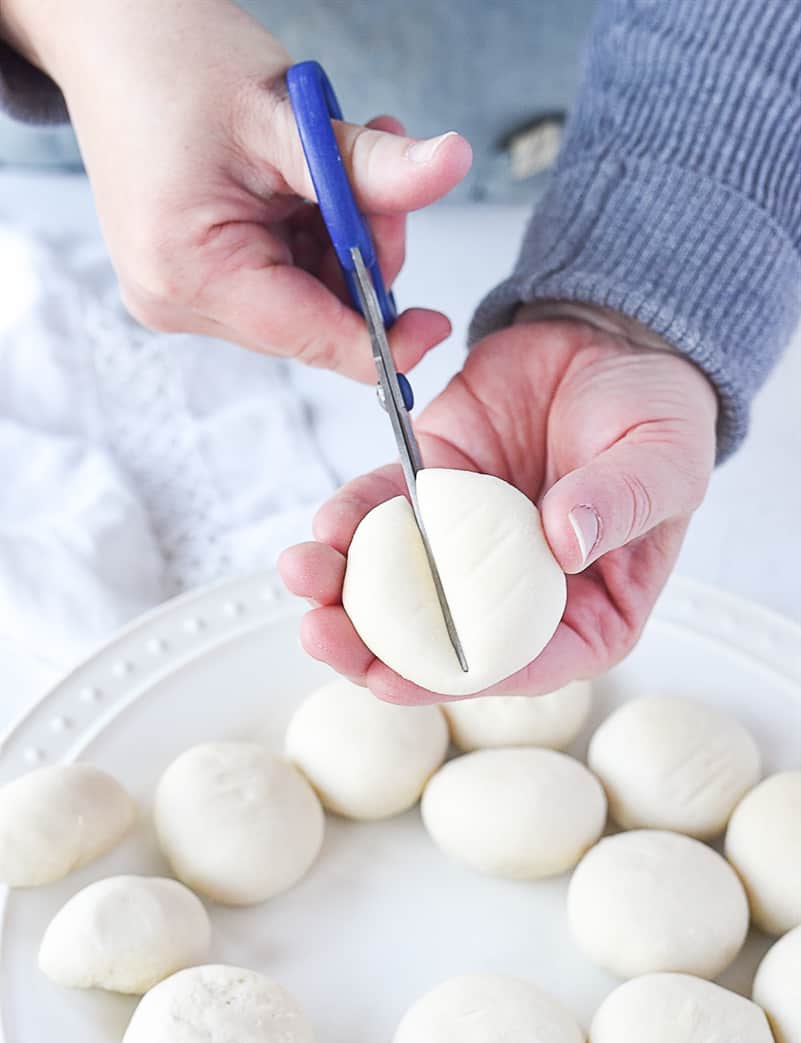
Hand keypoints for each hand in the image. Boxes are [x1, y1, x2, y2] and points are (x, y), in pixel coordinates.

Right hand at [3, 0, 470, 378]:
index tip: (434, 325)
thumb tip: (452, 167)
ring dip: (339, 241)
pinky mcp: (190, 278)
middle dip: (361, 258)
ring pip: (305, 300)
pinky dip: (311, 238)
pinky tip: (308, 185)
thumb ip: (371, 165)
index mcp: (191, 272)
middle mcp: (177, 300)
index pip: (311, 336)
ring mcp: (180, 293)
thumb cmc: (175, 59)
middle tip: (380, 179)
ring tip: (336, 158)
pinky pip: (280, 280)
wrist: (111, 33)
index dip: (383, 339)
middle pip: (313, 319)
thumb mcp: (288, 115)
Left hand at [280, 313, 717, 701]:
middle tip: (322, 632)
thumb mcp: (664, 460)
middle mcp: (516, 592)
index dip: (446, 677)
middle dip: (370, 644)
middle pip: (437, 639)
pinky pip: (383, 515)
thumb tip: (565, 543)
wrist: (612, 339)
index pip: (513, 664)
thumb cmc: (657, 414)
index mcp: (586, 614)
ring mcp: (467, 546)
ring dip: (342, 587)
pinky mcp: (432, 495)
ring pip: (396, 585)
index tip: (388, 676)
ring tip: (303, 571)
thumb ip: (621, 503)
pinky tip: (327, 524)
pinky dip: (350, 521)